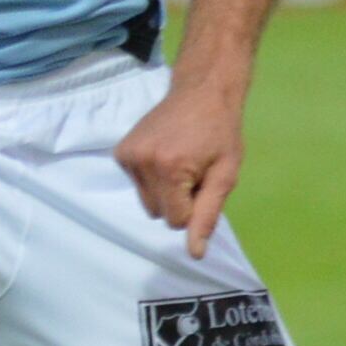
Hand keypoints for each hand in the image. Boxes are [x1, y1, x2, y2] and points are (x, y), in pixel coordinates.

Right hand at [117, 81, 247, 260]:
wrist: (201, 91)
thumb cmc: (221, 133)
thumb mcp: (225, 175)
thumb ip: (207, 216)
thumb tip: (194, 254)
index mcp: (170, 170)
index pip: (177, 221)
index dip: (194, 205)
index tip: (203, 180)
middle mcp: (142, 163)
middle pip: (159, 214)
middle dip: (177, 200)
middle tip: (194, 170)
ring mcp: (127, 156)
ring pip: (146, 202)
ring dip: (164, 191)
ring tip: (180, 162)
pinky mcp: (120, 152)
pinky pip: (137, 185)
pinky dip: (150, 178)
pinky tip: (165, 154)